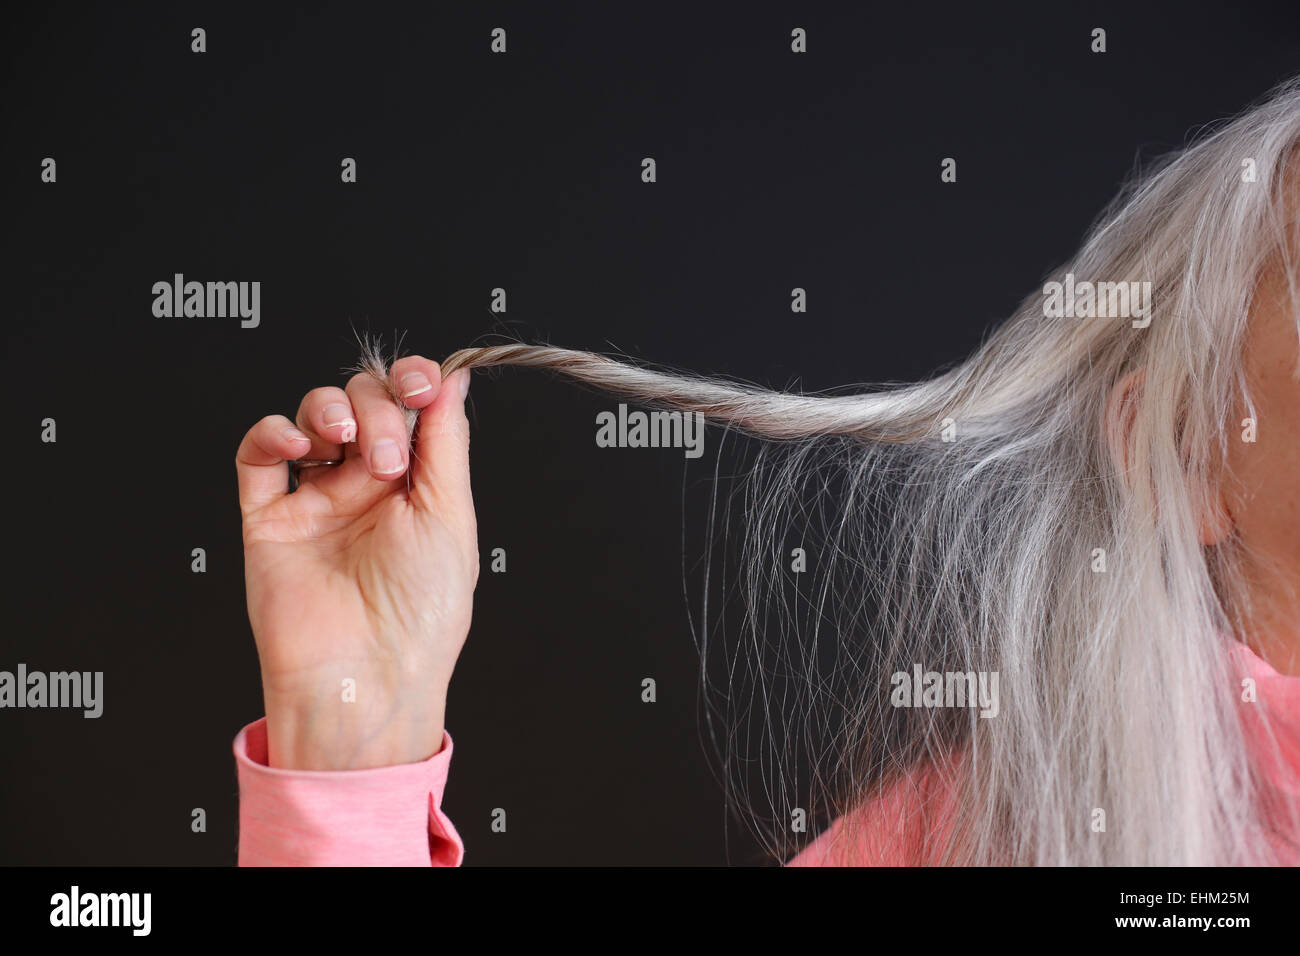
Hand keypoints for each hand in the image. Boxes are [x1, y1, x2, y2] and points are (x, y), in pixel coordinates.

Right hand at [235, 356, 476, 769]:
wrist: (367, 678)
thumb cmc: (420, 614)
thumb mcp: (450, 516)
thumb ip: (445, 441)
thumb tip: (453, 377)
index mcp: (417, 486)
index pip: (409, 408)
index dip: (412, 381)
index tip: (421, 381)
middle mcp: (367, 488)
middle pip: (363, 403)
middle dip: (377, 409)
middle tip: (387, 456)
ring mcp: (318, 500)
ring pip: (313, 417)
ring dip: (330, 409)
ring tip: (347, 443)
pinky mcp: (270, 519)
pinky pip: (258, 457)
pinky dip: (272, 432)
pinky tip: (295, 441)